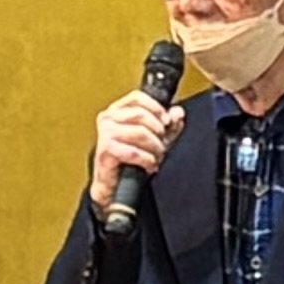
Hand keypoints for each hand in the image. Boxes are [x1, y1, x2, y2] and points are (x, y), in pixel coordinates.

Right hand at [87, 91, 177, 210]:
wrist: (114, 185)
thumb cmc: (129, 160)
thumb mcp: (154, 139)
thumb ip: (168, 125)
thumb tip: (177, 113)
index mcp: (117, 111)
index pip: (137, 98)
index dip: (156, 108)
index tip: (167, 121)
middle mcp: (108, 119)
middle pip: (141, 114)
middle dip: (158, 131)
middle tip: (161, 144)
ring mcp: (105, 134)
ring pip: (140, 133)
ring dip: (154, 147)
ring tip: (156, 156)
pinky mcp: (106, 150)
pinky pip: (133, 152)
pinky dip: (146, 160)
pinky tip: (149, 165)